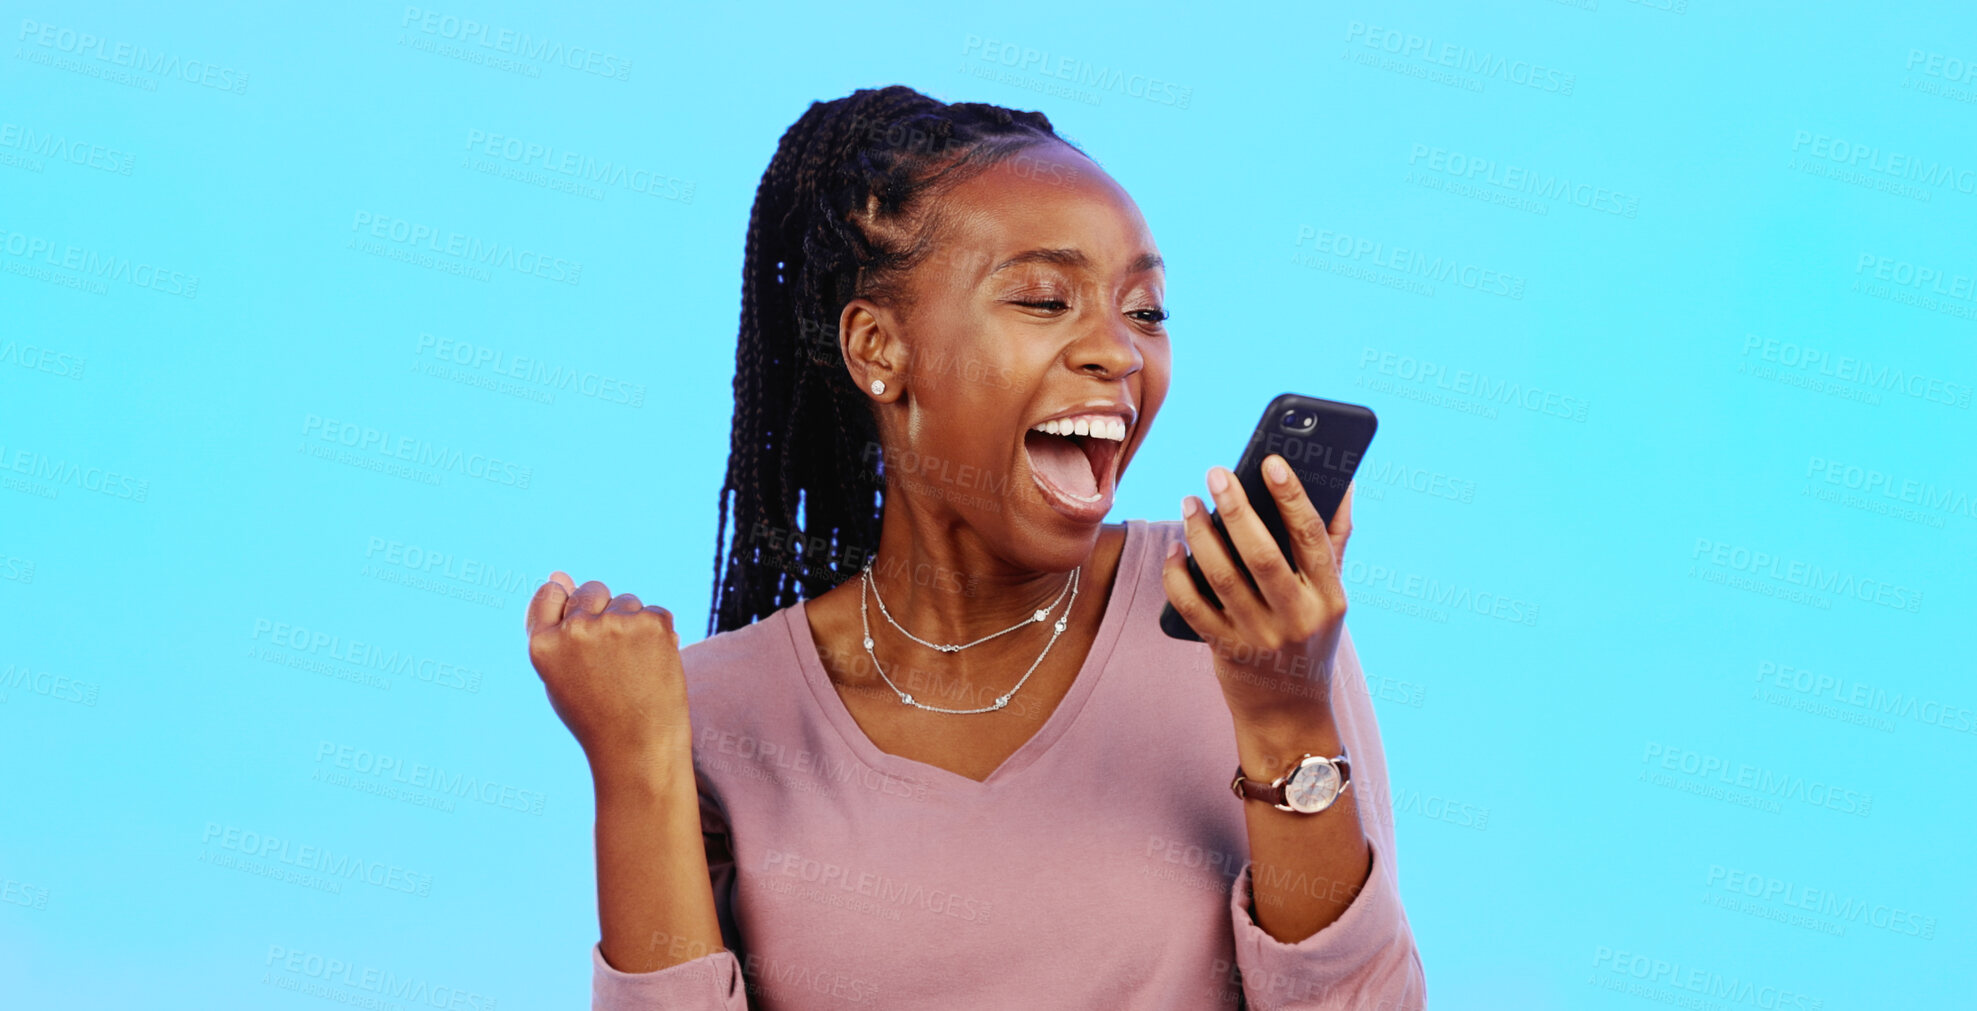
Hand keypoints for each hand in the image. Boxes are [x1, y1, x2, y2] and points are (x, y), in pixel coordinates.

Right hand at [525, 571, 694, 774]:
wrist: (640, 747)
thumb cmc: (595, 713)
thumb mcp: (561, 672)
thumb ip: (555, 623)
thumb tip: (558, 572)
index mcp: (542, 644)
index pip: (550, 593)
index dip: (568, 609)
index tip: (580, 630)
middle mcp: (575, 629)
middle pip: (591, 590)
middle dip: (603, 611)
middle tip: (612, 657)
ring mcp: (614, 624)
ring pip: (626, 600)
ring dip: (632, 623)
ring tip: (632, 667)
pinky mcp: (651, 623)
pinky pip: (654, 611)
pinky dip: (657, 633)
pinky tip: (653, 664)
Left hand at [1160, 457, 1355, 729]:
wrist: (1290, 715)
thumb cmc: (1309, 640)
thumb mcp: (1331, 597)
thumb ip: (1334, 542)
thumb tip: (1345, 484)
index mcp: (1329, 597)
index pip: (1311, 537)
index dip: (1292, 496)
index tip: (1270, 460)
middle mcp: (1297, 618)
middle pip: (1262, 554)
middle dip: (1236, 508)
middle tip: (1215, 472)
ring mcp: (1260, 638)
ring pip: (1222, 576)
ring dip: (1201, 535)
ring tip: (1190, 503)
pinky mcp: (1227, 653)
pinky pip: (1193, 608)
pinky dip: (1177, 576)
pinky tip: (1174, 551)